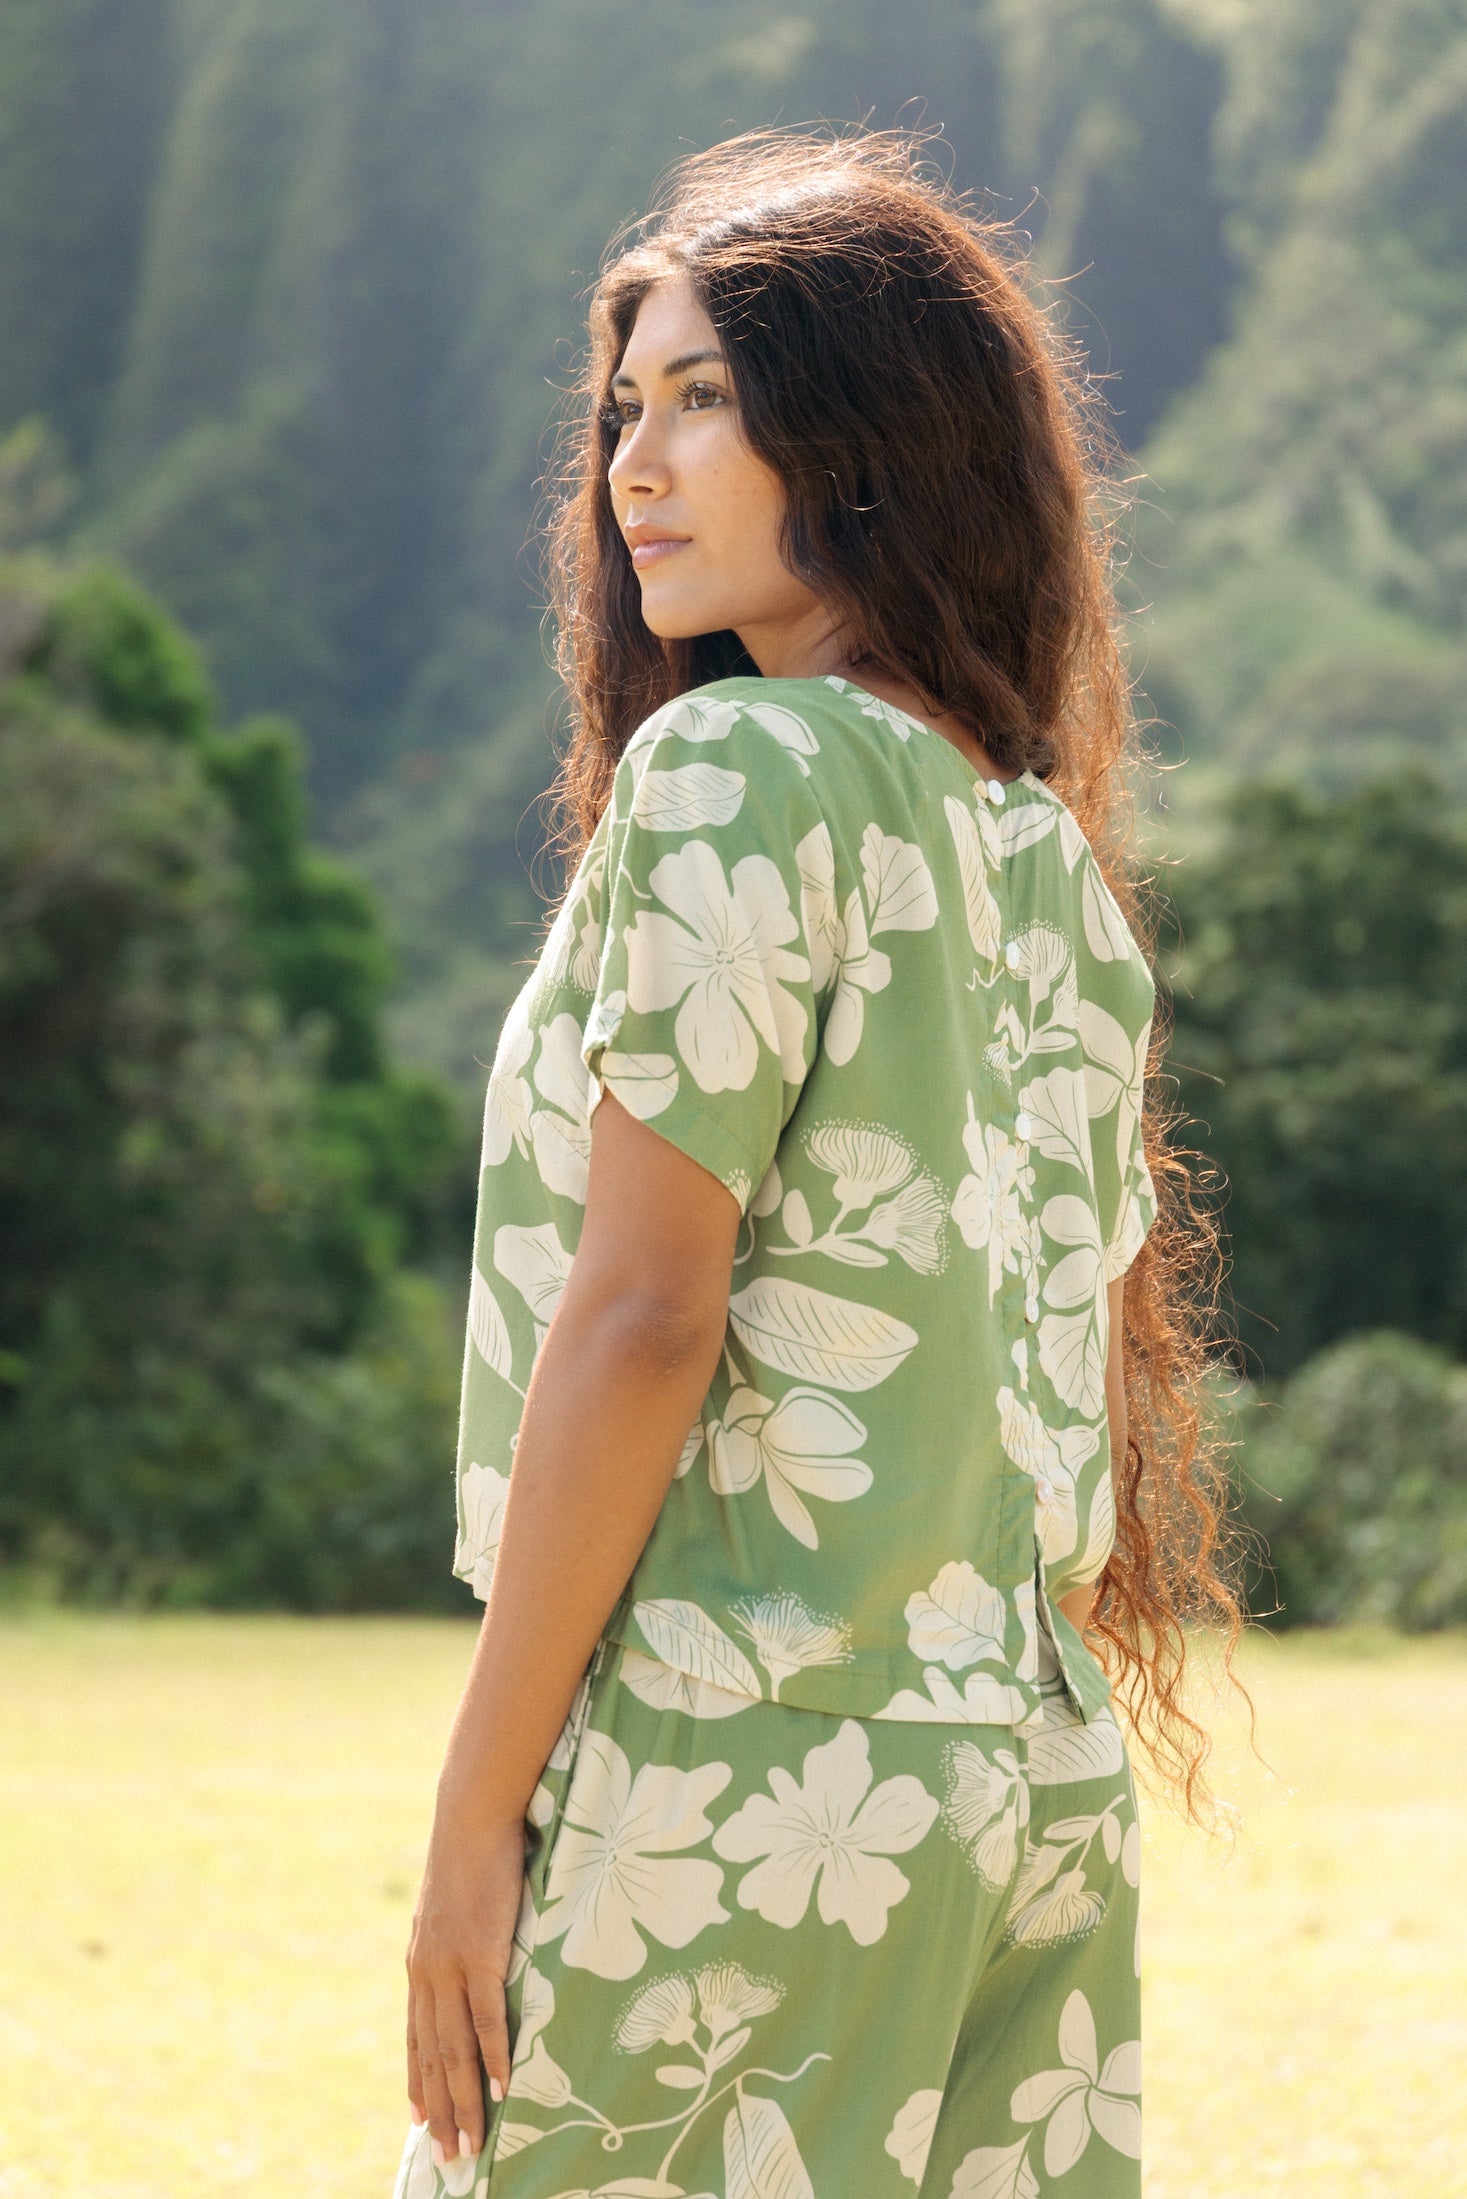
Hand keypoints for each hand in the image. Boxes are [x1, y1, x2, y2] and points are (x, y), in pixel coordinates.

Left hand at [405, 1810, 525, 2162]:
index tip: (420, 2123)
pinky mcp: (482, 1954)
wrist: (471, 1816)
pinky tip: (504, 2087)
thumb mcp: (452, 1907)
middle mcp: (428, 1974)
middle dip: (440, 2111)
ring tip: (473, 2143)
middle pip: (432, 2057)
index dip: (418, 2082)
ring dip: (465, 2101)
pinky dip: (496, 2057)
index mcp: (420, 1965)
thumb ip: (455, 1940)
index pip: (416, 2038)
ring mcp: (453, 1966)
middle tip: (450, 2158)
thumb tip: (470, 1955)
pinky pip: (488, 2018)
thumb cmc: (470, 1854)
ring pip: (455, 2050)